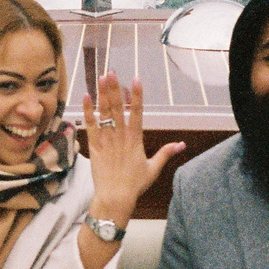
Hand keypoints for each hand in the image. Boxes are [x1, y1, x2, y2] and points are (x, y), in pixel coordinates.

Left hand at [82, 71, 185, 227]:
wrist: (115, 197)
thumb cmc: (135, 184)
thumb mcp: (153, 168)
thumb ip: (166, 153)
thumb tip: (182, 145)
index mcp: (135, 139)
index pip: (137, 112)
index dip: (137, 95)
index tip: (136, 79)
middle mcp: (120, 136)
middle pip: (118, 107)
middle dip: (115, 88)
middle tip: (112, 72)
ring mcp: (106, 140)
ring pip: (104, 113)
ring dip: (102, 94)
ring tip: (101, 78)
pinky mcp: (94, 146)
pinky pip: (90, 126)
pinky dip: (88, 111)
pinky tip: (86, 97)